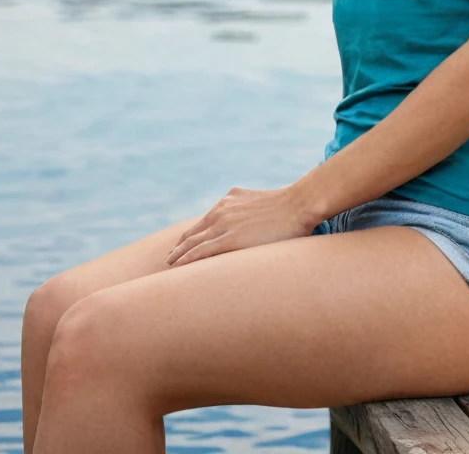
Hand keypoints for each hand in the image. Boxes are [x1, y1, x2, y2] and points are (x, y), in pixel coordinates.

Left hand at [165, 184, 314, 266]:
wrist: (299, 204)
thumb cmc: (288, 207)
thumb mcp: (262, 201)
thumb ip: (249, 209)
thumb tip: (251, 219)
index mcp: (230, 200)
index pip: (204, 221)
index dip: (192, 235)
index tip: (182, 246)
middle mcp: (222, 209)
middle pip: (193, 232)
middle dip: (180, 246)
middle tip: (169, 259)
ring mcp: (224, 223)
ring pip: (192, 242)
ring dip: (178, 255)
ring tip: (168, 266)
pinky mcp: (230, 239)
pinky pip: (201, 252)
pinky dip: (187, 260)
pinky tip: (177, 268)